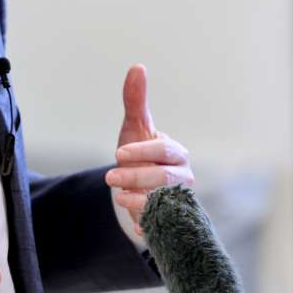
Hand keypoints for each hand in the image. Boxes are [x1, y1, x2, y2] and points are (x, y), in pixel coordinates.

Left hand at [106, 64, 194, 228]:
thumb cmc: (139, 152)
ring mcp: (176, 200)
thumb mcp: (135, 127)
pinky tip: (136, 225)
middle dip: (137, 177)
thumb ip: (135, 100)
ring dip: (140, 201)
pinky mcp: (167, 220)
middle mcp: (182, 177)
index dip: (143, 152)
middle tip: (110, 177)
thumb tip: (137, 66)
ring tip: (119, 197)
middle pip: (165, 178)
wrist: (138, 186)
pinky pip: (162, 225)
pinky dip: (148, 226)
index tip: (119, 153)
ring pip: (164, 202)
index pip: (164, 151)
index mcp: (176, 153)